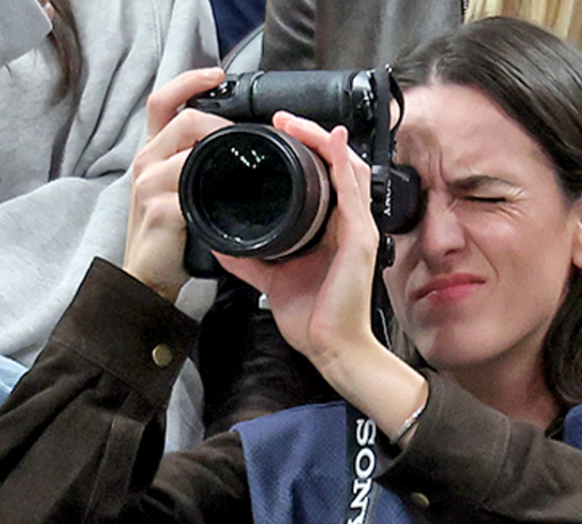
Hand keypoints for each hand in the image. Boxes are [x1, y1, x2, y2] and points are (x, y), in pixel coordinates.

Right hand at [121, 67, 230, 301]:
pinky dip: (216, 186)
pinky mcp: (161, 209)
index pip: (163, 102)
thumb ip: (197, 166)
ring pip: (189, 147)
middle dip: (219, 122)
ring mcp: (149, 185)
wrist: (148, 279)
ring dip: (223, 149)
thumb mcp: (179, 192)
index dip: (188, 81)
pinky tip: (232, 194)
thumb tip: (234, 145)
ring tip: (245, 163)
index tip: (217, 73)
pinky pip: (191, 186)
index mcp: (152, 154)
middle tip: (247, 136)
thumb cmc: (169, 238)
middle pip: (183, 120)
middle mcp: (145, 162)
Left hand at [213, 113, 385, 372]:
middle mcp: (350, 225)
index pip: (327, 178)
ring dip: (324, 140)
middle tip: (283, 119)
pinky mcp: (360, 239)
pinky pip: (353, 192)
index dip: (308, 151)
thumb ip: (251, 258)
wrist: (331, 347)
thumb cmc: (313, 317)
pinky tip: (331, 141)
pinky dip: (342, 163)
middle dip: (313, 136)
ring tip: (297, 123)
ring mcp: (358, 229)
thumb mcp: (272, 277)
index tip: (278, 134)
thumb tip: (221, 242)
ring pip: (349, 169)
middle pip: (340, 165)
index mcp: (333, 231)